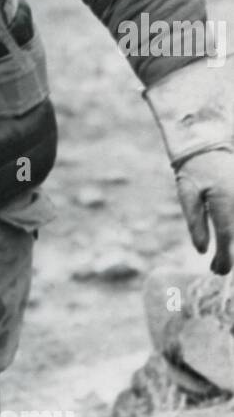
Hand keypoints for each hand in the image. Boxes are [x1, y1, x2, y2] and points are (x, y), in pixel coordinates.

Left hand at [175, 149, 233, 274]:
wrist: (208, 145)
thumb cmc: (194, 171)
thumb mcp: (187, 195)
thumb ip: (195, 223)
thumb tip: (202, 250)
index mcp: (225, 201)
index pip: (227, 237)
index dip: (225, 258)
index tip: (217, 272)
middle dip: (231, 256)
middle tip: (218, 269)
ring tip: (222, 259)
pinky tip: (227, 239)